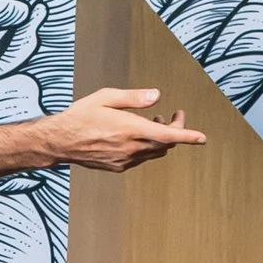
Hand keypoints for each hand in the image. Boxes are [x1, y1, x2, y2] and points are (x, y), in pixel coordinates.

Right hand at [0, 88, 205, 180]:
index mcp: (130, 129)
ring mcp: (124, 160)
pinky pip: (140, 159)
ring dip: (159, 139)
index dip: (188, 137)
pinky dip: (146, 147)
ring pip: (154, 153)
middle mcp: (130, 148)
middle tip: (173, 116)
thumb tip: (157, 96)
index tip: (202, 138)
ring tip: (153, 123)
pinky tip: (136, 136)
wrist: (60, 142)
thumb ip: (134, 98)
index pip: (168, 136)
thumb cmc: (81, 116)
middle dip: (175, 132)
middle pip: (165, 145)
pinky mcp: (118, 167)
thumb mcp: (106, 97)